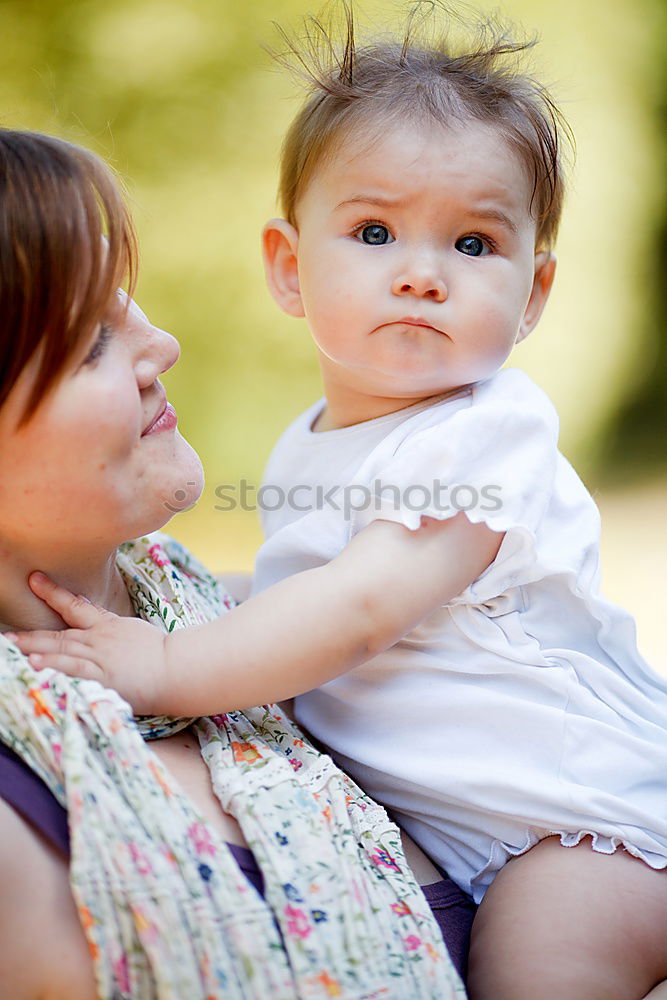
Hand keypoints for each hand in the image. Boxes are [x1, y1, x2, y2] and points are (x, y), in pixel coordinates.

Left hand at [7, 573, 167, 713]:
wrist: (178, 667)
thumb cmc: (160, 652)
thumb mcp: (133, 631)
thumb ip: (110, 628)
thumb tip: (95, 621)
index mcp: (106, 627)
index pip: (75, 605)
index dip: (53, 592)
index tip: (33, 578)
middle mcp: (98, 640)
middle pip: (59, 635)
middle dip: (30, 634)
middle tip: (6, 633)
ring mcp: (99, 658)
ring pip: (62, 651)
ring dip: (36, 649)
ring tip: (13, 646)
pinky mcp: (103, 677)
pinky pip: (74, 671)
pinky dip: (55, 667)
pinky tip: (37, 665)